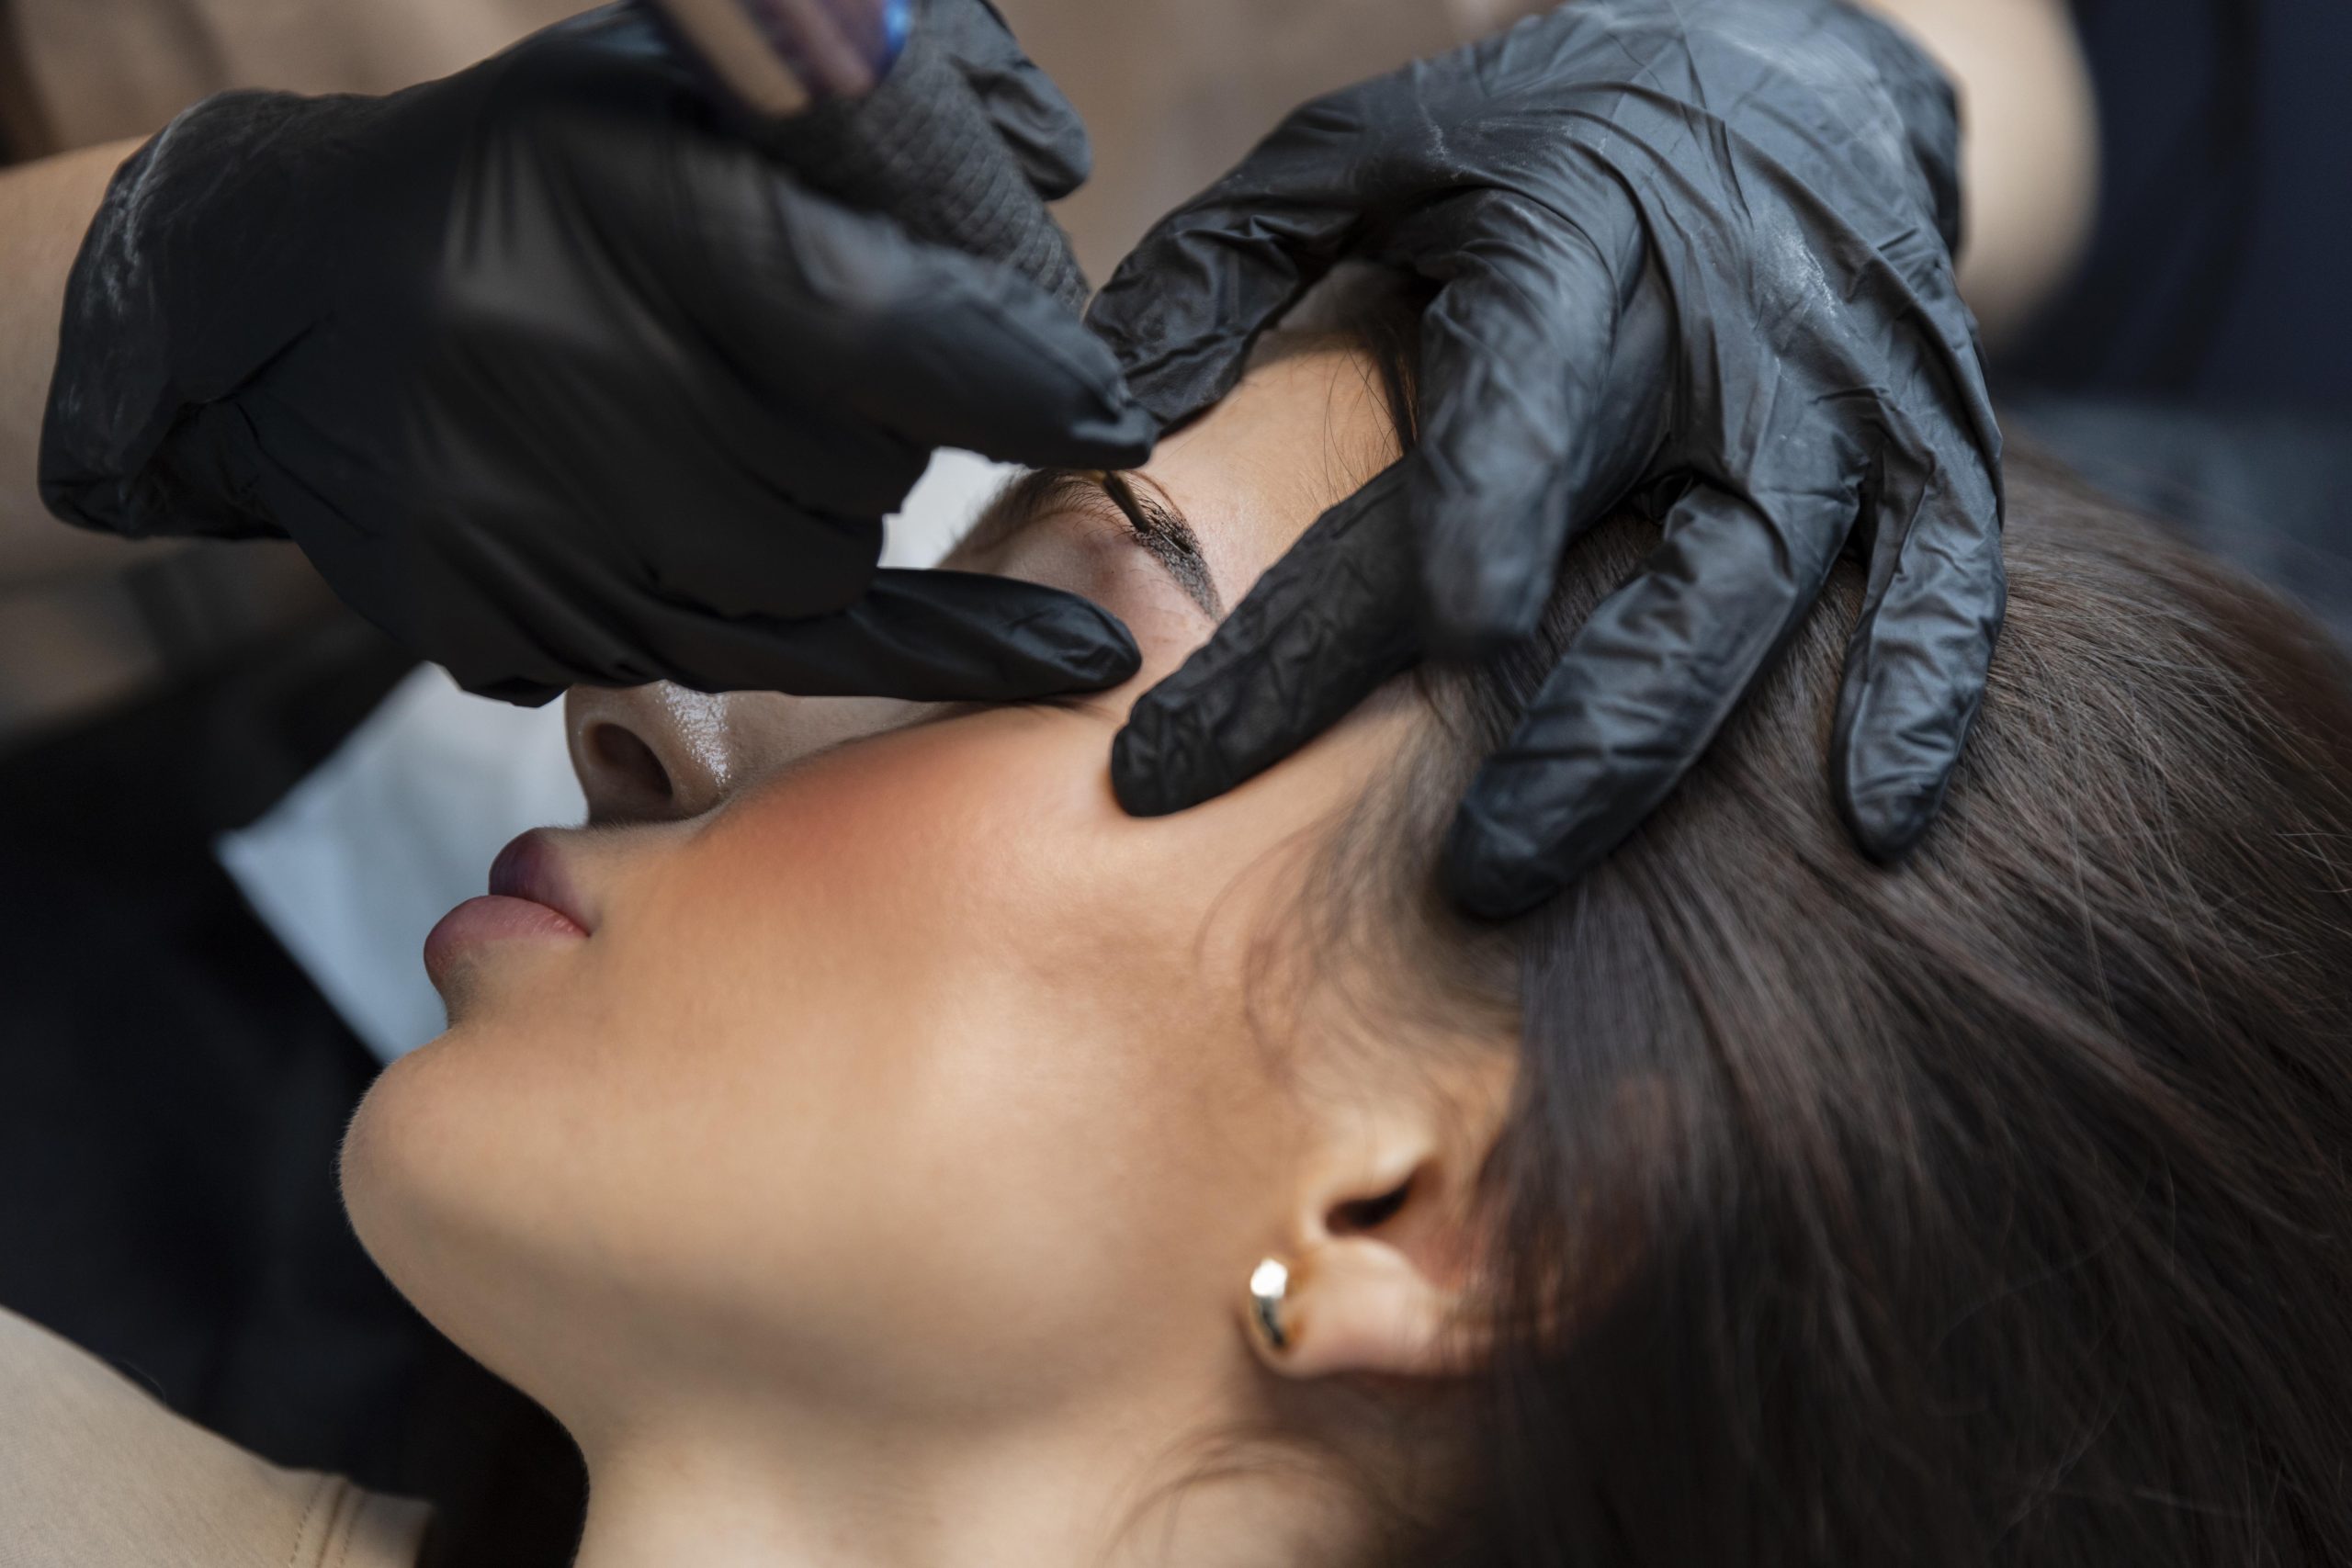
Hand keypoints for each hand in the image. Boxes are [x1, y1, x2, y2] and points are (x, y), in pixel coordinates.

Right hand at [39, 2, 1150, 703]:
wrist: (274, 309)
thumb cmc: (510, 182)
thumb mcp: (665, 79)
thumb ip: (877, 102)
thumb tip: (1060, 162)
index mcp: (617, 204)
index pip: (869, 317)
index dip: (1010, 372)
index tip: (1110, 404)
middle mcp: (569, 369)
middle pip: (858, 458)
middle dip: (898, 426)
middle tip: (837, 380)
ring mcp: (541, 518)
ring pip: (825, 563)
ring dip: (847, 510)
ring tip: (757, 438)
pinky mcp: (523, 621)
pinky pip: (778, 662)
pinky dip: (934, 651)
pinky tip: (1070, 655)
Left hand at [1093, 0, 2003, 914]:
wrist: (1790, 64)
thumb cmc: (1546, 134)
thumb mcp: (1366, 150)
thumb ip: (1227, 265)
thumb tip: (1108, 419)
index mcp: (1572, 257)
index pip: (1499, 427)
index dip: (1460, 540)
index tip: (1412, 652)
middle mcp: (1721, 338)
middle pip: (1633, 558)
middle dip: (1539, 731)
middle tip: (1441, 876)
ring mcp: (1841, 396)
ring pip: (1766, 597)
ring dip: (1654, 750)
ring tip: (1519, 873)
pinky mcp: (1936, 434)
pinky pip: (1953, 581)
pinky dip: (1929, 699)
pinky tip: (1876, 825)